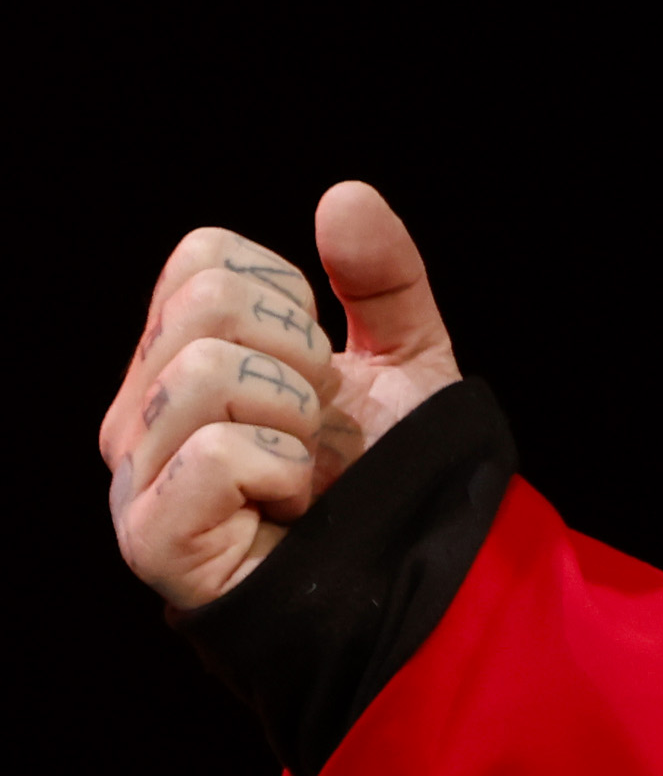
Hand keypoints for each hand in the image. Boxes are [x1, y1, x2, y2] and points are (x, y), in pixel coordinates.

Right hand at [108, 183, 461, 614]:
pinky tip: (289, 509)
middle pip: (204, 303)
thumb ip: (384, 278)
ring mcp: (138, 475)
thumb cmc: (387, 477)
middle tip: (315, 421)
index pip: (203, 258)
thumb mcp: (408, 360)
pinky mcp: (152, 537)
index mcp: (184, 358)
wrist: (410, 579)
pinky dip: (280, 474)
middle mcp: (142, 411)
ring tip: (304, 469)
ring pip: (205, 370)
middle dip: (299, 354)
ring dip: (293, 418)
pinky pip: (215, 454)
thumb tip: (344, 195)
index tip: (317, 362)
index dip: (288, 296)